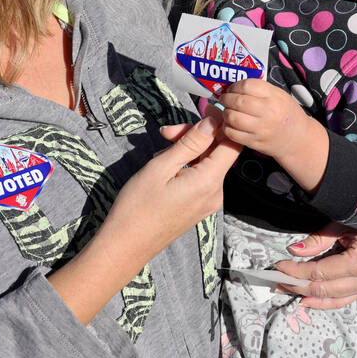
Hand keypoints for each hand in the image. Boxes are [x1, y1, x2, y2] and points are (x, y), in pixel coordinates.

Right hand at [49, 116, 239, 323]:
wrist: (125, 247)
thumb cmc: (137, 206)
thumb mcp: (161, 167)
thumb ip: (191, 143)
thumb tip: (213, 122)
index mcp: (209, 182)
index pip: (232, 144)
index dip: (222, 124)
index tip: (203, 110)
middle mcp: (216, 193)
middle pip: (217, 152)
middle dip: (195, 136)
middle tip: (166, 133)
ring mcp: (208, 202)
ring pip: (207, 163)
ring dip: (188, 150)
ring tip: (161, 150)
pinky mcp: (199, 207)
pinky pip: (201, 177)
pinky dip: (187, 165)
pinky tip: (166, 164)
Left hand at [218, 78, 308, 159]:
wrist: (298, 138)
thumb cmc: (287, 113)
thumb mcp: (280, 95)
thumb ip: (261, 89)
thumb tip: (236, 86)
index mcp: (274, 97)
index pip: (248, 85)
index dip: (235, 85)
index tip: (232, 88)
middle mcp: (268, 112)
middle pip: (238, 101)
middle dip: (226, 98)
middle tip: (224, 99)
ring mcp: (261, 129)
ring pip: (233, 118)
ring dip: (226, 113)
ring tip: (228, 111)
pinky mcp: (254, 142)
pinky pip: (232, 134)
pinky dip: (227, 127)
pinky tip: (230, 124)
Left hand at [273, 225, 356, 309]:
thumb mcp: (344, 223)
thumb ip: (319, 240)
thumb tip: (293, 251)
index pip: (318, 273)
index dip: (295, 272)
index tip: (278, 266)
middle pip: (323, 289)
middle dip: (297, 285)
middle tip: (277, 280)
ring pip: (333, 299)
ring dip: (308, 296)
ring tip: (288, 290)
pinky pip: (345, 298)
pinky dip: (326, 300)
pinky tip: (309, 300)